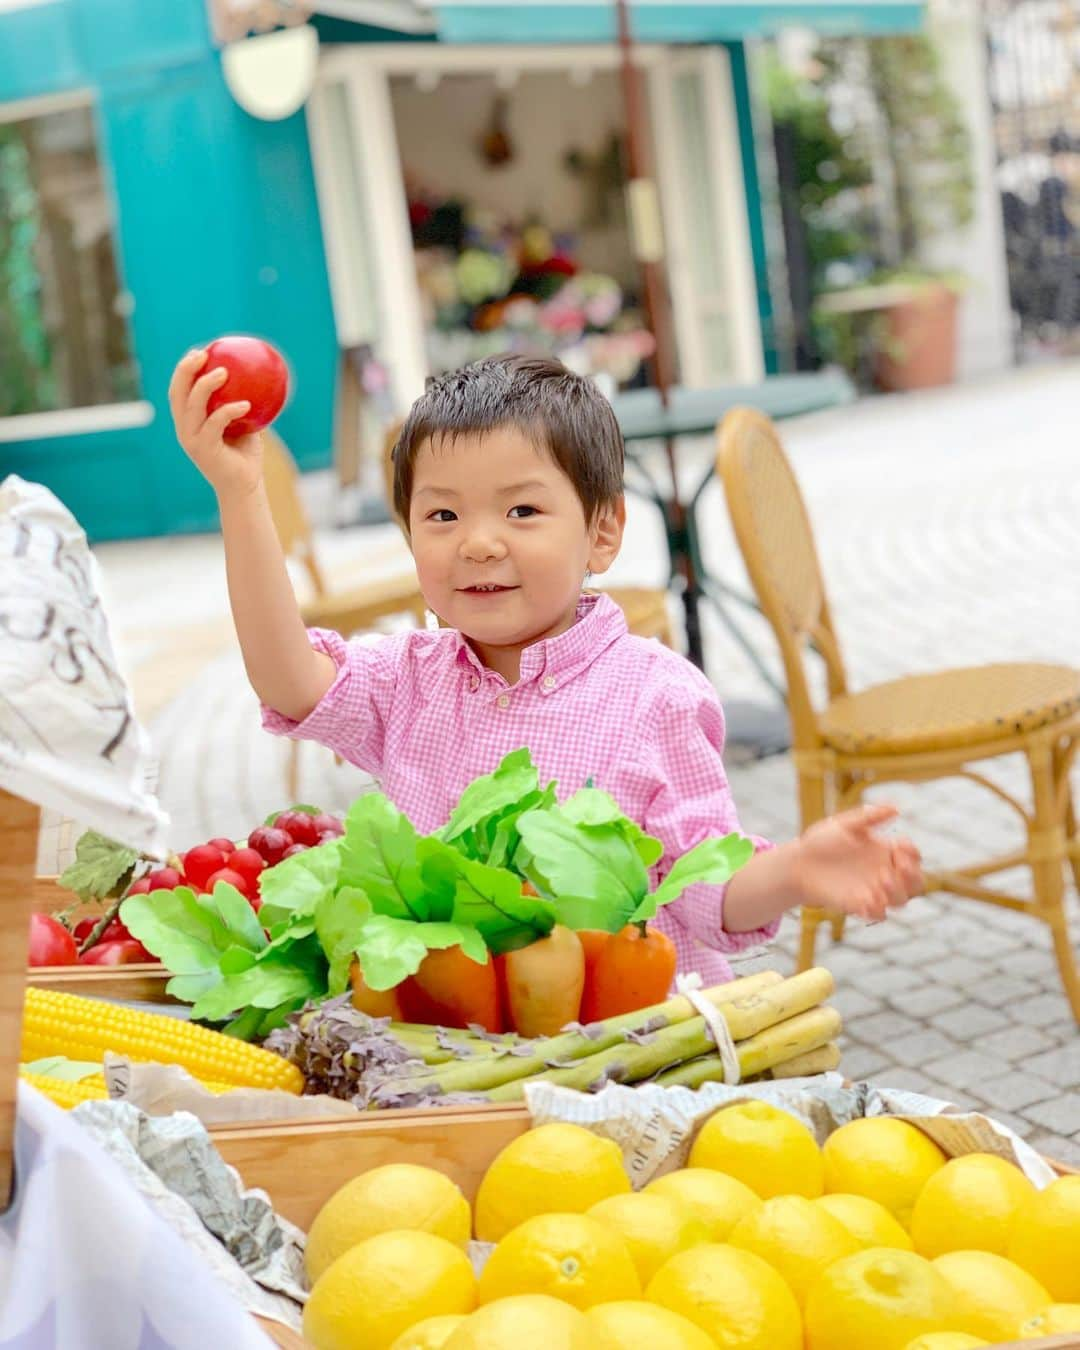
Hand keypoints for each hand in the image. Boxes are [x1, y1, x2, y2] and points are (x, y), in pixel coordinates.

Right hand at [168, 348, 262, 498]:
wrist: (244, 488)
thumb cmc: (245, 456)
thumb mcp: (244, 426)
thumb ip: (242, 404)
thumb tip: (259, 380)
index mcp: (189, 423)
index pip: (178, 392)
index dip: (183, 370)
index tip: (197, 351)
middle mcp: (185, 430)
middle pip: (177, 393)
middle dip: (185, 370)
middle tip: (202, 353)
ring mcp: (192, 440)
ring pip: (193, 406)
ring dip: (206, 385)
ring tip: (224, 372)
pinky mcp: (205, 450)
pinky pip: (215, 424)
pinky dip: (229, 411)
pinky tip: (246, 404)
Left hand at [794, 803, 922, 921]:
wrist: (797, 864)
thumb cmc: (821, 841)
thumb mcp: (844, 824)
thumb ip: (869, 817)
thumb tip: (896, 808)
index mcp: (884, 851)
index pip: (912, 856)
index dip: (912, 853)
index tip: (899, 845)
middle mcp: (884, 872)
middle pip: (916, 882)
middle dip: (913, 875)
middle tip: (899, 865)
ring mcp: (873, 891)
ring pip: (901, 900)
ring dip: (897, 891)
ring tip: (880, 879)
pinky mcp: (859, 906)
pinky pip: (878, 914)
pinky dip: (877, 909)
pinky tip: (866, 900)